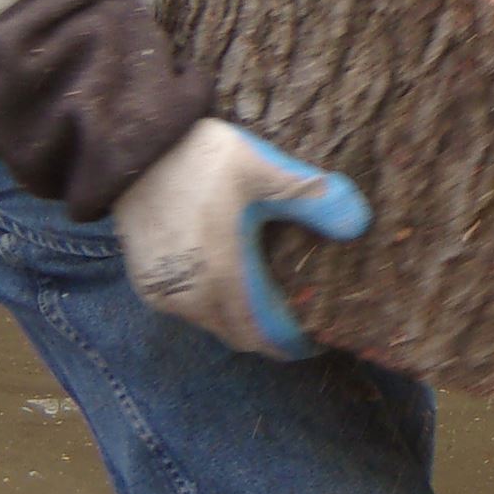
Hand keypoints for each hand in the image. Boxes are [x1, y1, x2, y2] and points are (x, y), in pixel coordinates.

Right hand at [113, 120, 370, 356]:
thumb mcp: (263, 169)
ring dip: (242, 319)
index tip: (319, 337)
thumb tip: (359, 223)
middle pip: (241, 335)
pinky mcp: (147, 282)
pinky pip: (189, 309)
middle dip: (272, 333)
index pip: (266, 336)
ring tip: (270, 296)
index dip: (295, 344)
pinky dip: (215, 305)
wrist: (133, 149)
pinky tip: (231, 278)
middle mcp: (190, 298)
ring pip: (214, 323)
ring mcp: (164, 293)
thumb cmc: (200, 158)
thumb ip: (312, 198)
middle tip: (300, 316)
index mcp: (223, 278)